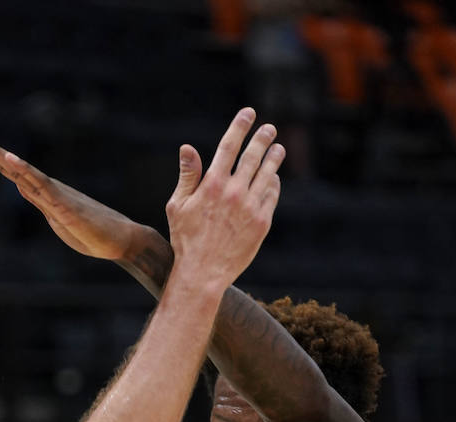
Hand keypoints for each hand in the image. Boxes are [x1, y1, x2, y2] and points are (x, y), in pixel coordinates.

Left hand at [0, 127, 141, 260]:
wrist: (121, 240)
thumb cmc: (92, 233)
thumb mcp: (56, 219)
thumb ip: (39, 201)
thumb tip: (21, 187)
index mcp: (41, 194)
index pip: (10, 171)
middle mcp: (45, 188)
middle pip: (9, 165)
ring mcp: (54, 194)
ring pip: (21, 170)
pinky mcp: (63, 205)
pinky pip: (40, 185)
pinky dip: (24, 170)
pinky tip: (10, 159)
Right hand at [165, 110, 283, 291]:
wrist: (203, 273)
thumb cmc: (186, 240)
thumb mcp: (178, 206)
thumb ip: (187, 175)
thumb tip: (188, 147)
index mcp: (212, 184)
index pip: (229, 146)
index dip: (240, 126)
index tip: (249, 114)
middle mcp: (234, 192)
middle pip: (253, 156)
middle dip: (262, 138)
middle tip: (269, 128)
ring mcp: (250, 207)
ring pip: (267, 174)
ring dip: (274, 159)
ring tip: (278, 149)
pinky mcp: (262, 223)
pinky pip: (271, 196)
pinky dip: (273, 185)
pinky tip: (273, 179)